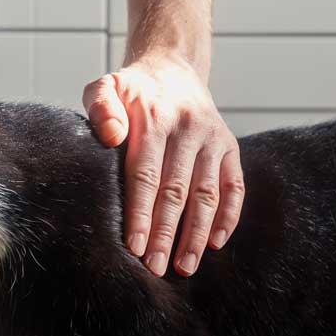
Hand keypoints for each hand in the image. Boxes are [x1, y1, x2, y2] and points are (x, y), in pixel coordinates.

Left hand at [83, 53, 243, 276]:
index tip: (134, 247)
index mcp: (155, 119)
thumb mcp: (106, 85)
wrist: (173, 67)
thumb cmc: (132, 89)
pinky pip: (234, 186)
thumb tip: (111, 136)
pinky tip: (215, 243)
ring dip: (196, 234)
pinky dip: (228, 216)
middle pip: (177, 190)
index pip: (146, 175)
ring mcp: (213, 139)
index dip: (141, 213)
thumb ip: (101, 107)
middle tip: (154, 268)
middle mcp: (189, 129)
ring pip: (207, 194)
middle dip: (166, 233)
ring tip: (184, 267)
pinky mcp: (230, 146)